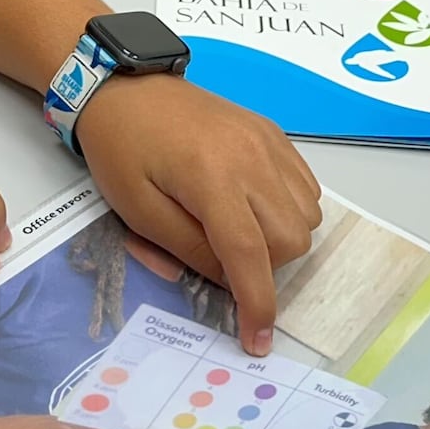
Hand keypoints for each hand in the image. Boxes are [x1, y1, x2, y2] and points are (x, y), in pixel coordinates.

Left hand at [73, 73, 321, 353]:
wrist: (125, 88)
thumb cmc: (121, 150)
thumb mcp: (138, 211)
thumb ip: (189, 250)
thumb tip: (231, 281)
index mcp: (211, 179)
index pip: (250, 255)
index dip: (257, 305)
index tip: (258, 340)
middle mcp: (253, 159)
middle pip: (292, 239)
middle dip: (267, 267)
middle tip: (225, 259)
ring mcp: (269, 143)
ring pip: (308, 215)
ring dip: (281, 239)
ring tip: (239, 230)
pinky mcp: (274, 133)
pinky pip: (307, 186)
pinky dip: (290, 209)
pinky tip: (255, 206)